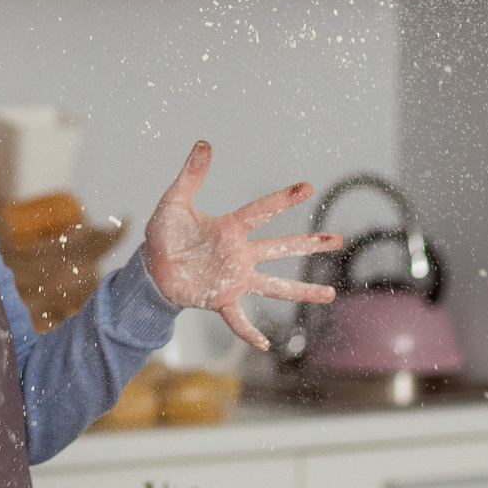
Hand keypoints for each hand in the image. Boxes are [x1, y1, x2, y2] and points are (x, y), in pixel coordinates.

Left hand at [142, 141, 340, 350]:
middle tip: (337, 240)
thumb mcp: (174, 201)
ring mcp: (234, 279)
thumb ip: (191, 175)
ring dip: (302, 290)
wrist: (150, 269)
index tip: (307, 187)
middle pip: (281, 248)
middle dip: (309, 244)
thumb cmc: (164, 234)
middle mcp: (240, 254)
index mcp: (231, 229)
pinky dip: (250, 332)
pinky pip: (238, 319)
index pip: (261, 211)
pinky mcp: (221, 299)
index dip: (283, 199)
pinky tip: (265, 345)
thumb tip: (204, 143)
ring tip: (330, 294)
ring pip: (274, 285)